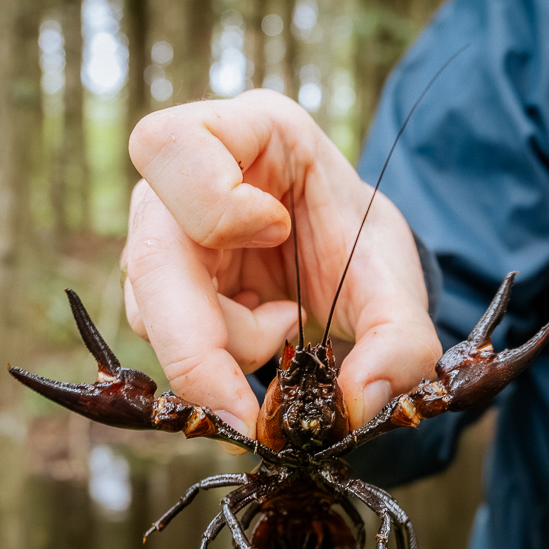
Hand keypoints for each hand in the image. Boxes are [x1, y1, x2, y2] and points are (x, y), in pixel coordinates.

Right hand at [122, 89, 441, 442]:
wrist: (353, 264)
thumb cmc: (365, 248)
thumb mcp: (397, 286)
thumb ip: (399, 344)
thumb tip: (356, 405)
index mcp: (249, 132)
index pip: (173, 145)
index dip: (214, 205)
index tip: (277, 232)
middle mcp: (187, 177)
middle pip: (149, 255)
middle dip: (201, 343)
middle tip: (248, 416)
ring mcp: (165, 232)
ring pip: (151, 310)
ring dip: (223, 347)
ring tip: (289, 324)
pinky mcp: (161, 281)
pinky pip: (163, 336)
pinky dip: (217, 357)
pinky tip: (269, 330)